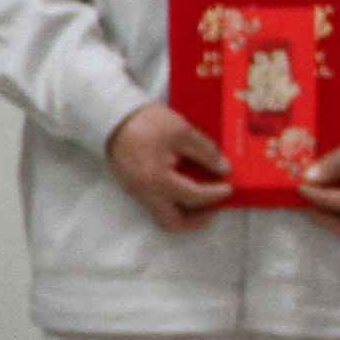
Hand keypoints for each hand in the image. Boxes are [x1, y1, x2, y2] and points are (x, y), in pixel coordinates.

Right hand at [104, 103, 231, 234]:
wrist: (110, 116)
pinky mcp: (131, 186)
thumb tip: (223, 169)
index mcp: (158, 181)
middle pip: (173, 223)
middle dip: (197, 220)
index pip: (194, 197)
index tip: (229, 187)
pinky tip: (181, 185)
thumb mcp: (181, 132)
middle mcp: (145, 193)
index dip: (215, 194)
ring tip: (200, 198)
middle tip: (214, 208)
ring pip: (162, 215)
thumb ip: (205, 152)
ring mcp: (136, 192)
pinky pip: (155, 203)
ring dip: (184, 212)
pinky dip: (172, 201)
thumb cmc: (146, 123)